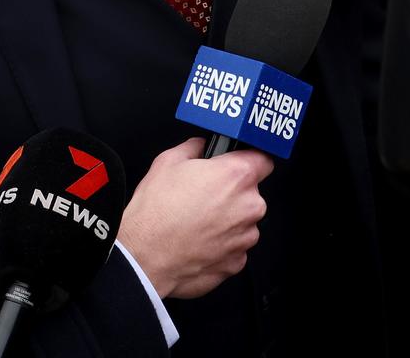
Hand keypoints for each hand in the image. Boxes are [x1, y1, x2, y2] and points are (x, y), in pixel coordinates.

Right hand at [117, 137, 272, 298]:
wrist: (145, 256)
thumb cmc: (157, 212)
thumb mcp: (168, 161)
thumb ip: (193, 147)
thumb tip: (199, 146)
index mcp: (236, 176)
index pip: (263, 159)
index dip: (250, 159)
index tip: (240, 162)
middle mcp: (248, 206)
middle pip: (252, 192)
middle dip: (233, 192)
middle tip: (205, 194)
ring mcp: (245, 237)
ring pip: (244, 221)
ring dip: (228, 219)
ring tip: (198, 220)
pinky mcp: (237, 262)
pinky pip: (235, 246)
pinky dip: (222, 243)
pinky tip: (199, 239)